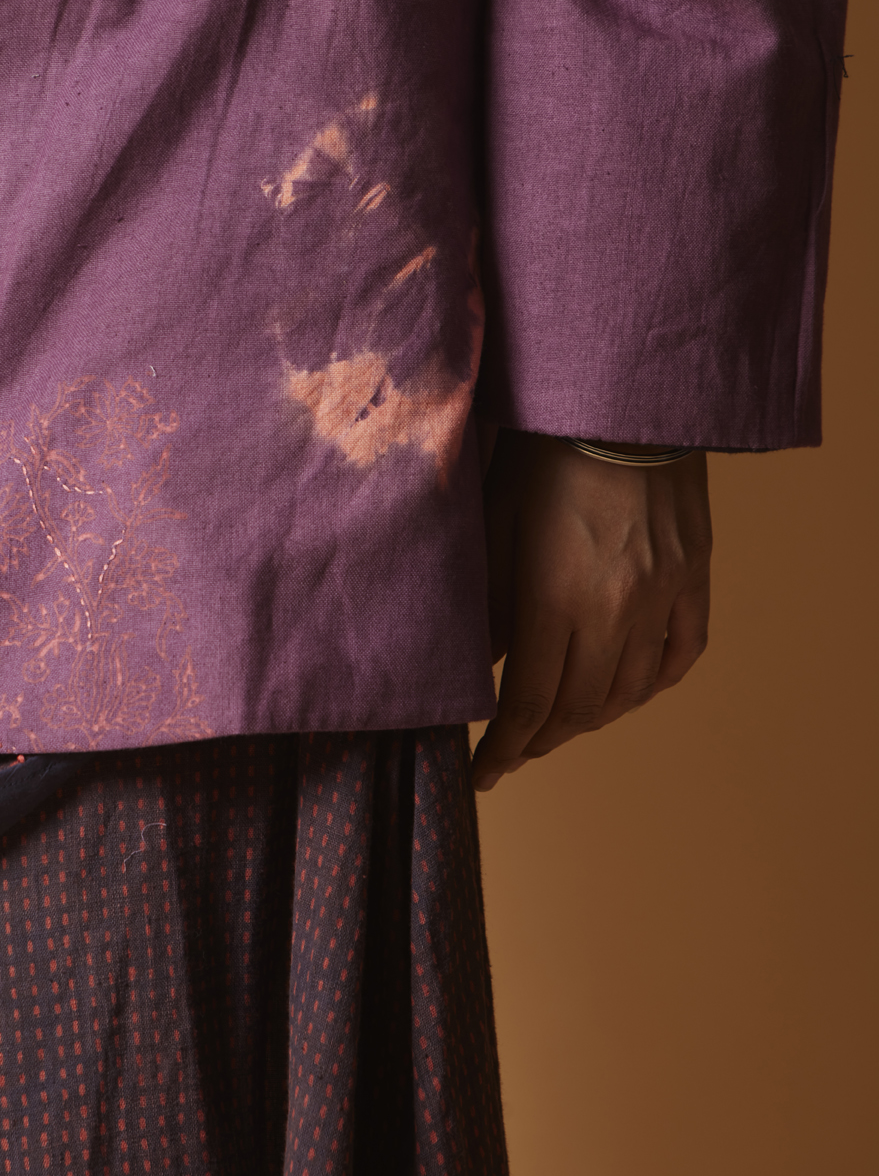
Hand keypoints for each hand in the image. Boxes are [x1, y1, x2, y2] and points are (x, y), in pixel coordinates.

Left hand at [471, 431, 711, 790]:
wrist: (622, 400)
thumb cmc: (542, 452)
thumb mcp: (494, 525)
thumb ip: (488, 603)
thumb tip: (481, 664)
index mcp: (552, 600)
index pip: (527, 705)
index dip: (503, 751)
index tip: (484, 774)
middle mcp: (612, 610)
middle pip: (577, 709)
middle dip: (540, 740)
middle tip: (515, 750)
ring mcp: (661, 597)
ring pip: (629, 692)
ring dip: (591, 719)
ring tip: (561, 724)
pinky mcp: (693, 576)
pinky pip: (681, 655)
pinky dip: (652, 685)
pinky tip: (628, 691)